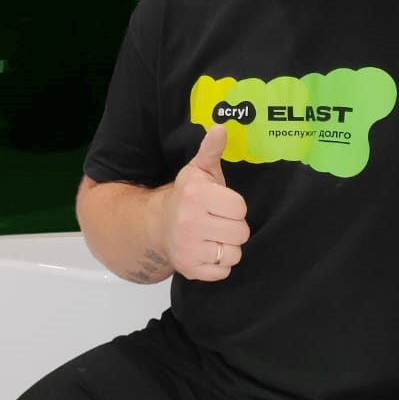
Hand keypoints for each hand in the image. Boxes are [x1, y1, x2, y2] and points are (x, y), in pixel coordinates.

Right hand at [157, 124, 248, 280]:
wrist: (157, 224)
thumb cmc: (187, 197)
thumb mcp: (199, 170)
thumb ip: (211, 150)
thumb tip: (220, 127)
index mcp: (195, 196)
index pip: (240, 208)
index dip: (233, 206)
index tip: (220, 204)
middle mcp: (189, 222)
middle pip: (241, 232)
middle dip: (233, 227)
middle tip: (217, 221)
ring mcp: (188, 248)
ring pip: (234, 253)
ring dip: (227, 246)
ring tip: (212, 236)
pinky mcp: (190, 269)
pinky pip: (224, 271)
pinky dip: (219, 264)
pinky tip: (207, 250)